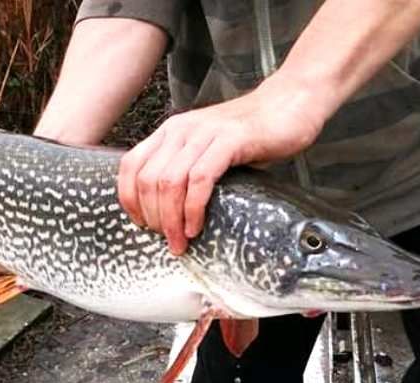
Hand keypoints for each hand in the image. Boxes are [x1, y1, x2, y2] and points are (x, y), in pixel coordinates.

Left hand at [117, 75, 325, 254]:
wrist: (290, 104)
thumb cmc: (252, 135)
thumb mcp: (208, 149)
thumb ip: (187, 170)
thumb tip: (169, 212)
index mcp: (171, 131)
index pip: (130, 166)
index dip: (129, 199)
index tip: (141, 224)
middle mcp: (181, 129)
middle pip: (147, 179)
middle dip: (153, 217)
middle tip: (168, 240)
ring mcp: (205, 132)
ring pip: (170, 182)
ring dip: (170, 219)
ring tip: (180, 241)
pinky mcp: (230, 140)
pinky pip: (200, 179)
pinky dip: (193, 208)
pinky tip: (196, 226)